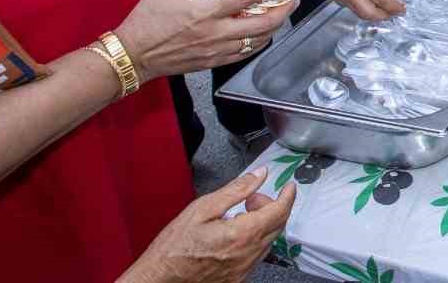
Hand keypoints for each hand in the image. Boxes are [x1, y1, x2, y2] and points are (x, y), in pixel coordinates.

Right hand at [115, 0, 300, 79]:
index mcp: (205, 12)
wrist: (132, 56)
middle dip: (285, 11)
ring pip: (257, 42)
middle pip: (263, 25)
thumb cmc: (146, 21)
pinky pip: (244, 54)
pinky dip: (257, 43)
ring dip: (275, 28)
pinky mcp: (213, 63)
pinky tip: (261, 34)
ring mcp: (216, 51)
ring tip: (282, 14)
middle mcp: (215, 34)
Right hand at [123, 167, 294, 282]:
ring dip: (263, 224)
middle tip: (252, 198)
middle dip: (271, 207)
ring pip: (268, 242)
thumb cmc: (173, 249)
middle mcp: (247, 256)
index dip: (287, 196)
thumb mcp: (202, 208)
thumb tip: (259, 175)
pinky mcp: (237, 279)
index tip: (289, 187)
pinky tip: (235, 234)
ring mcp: (243, 270)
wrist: (158, 280)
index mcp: (241, 235)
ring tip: (239, 215)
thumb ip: (236, 190)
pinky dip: (254, 240)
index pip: (279, 212)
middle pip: (277, 227)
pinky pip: (256, 256)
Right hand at [321, 0, 404, 21]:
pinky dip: (365, 9)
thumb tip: (396, 3)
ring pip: (362, 15)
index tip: (402, 10)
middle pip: (370, 13)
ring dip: (375, 15)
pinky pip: (355, 9)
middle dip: (385, 16)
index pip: (382, 0)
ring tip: (385, 9)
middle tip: (394, 13)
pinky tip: (371, 2)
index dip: (394, 8)